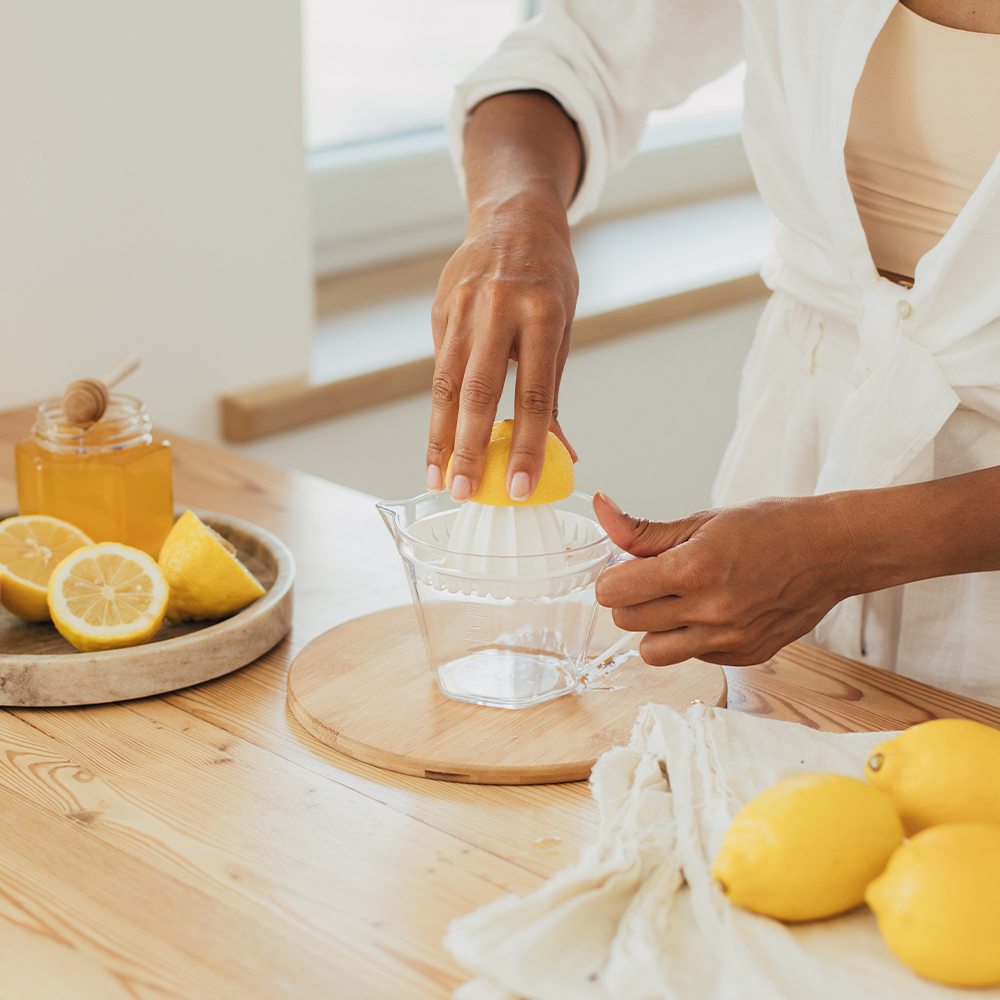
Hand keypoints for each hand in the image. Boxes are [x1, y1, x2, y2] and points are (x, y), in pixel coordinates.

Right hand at [425, 91, 581, 501]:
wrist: (512, 216)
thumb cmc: (547, 276)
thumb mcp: (562, 323)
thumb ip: (552, 386)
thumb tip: (564, 451)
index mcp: (543, 313)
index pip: (535, 393)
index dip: (529, 444)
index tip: (522, 486)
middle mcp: (499, 309)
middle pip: (480, 391)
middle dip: (470, 448)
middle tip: (465, 491)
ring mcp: (462, 308)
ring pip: (446, 384)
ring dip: (440, 438)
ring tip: (438, 478)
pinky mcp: (439, 312)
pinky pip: (438, 369)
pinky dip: (437, 411)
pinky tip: (437, 444)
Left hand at [593, 492, 857, 666]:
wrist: (831, 551)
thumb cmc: (770, 527)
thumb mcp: (702, 521)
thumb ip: (643, 530)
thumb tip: (602, 510)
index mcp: (692, 569)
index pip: (611, 592)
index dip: (612, 577)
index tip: (627, 567)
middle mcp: (708, 611)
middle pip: (626, 622)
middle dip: (631, 599)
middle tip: (655, 580)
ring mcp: (728, 640)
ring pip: (652, 651)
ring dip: (655, 628)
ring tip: (679, 602)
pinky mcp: (744, 657)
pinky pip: (692, 657)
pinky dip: (691, 638)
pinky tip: (713, 611)